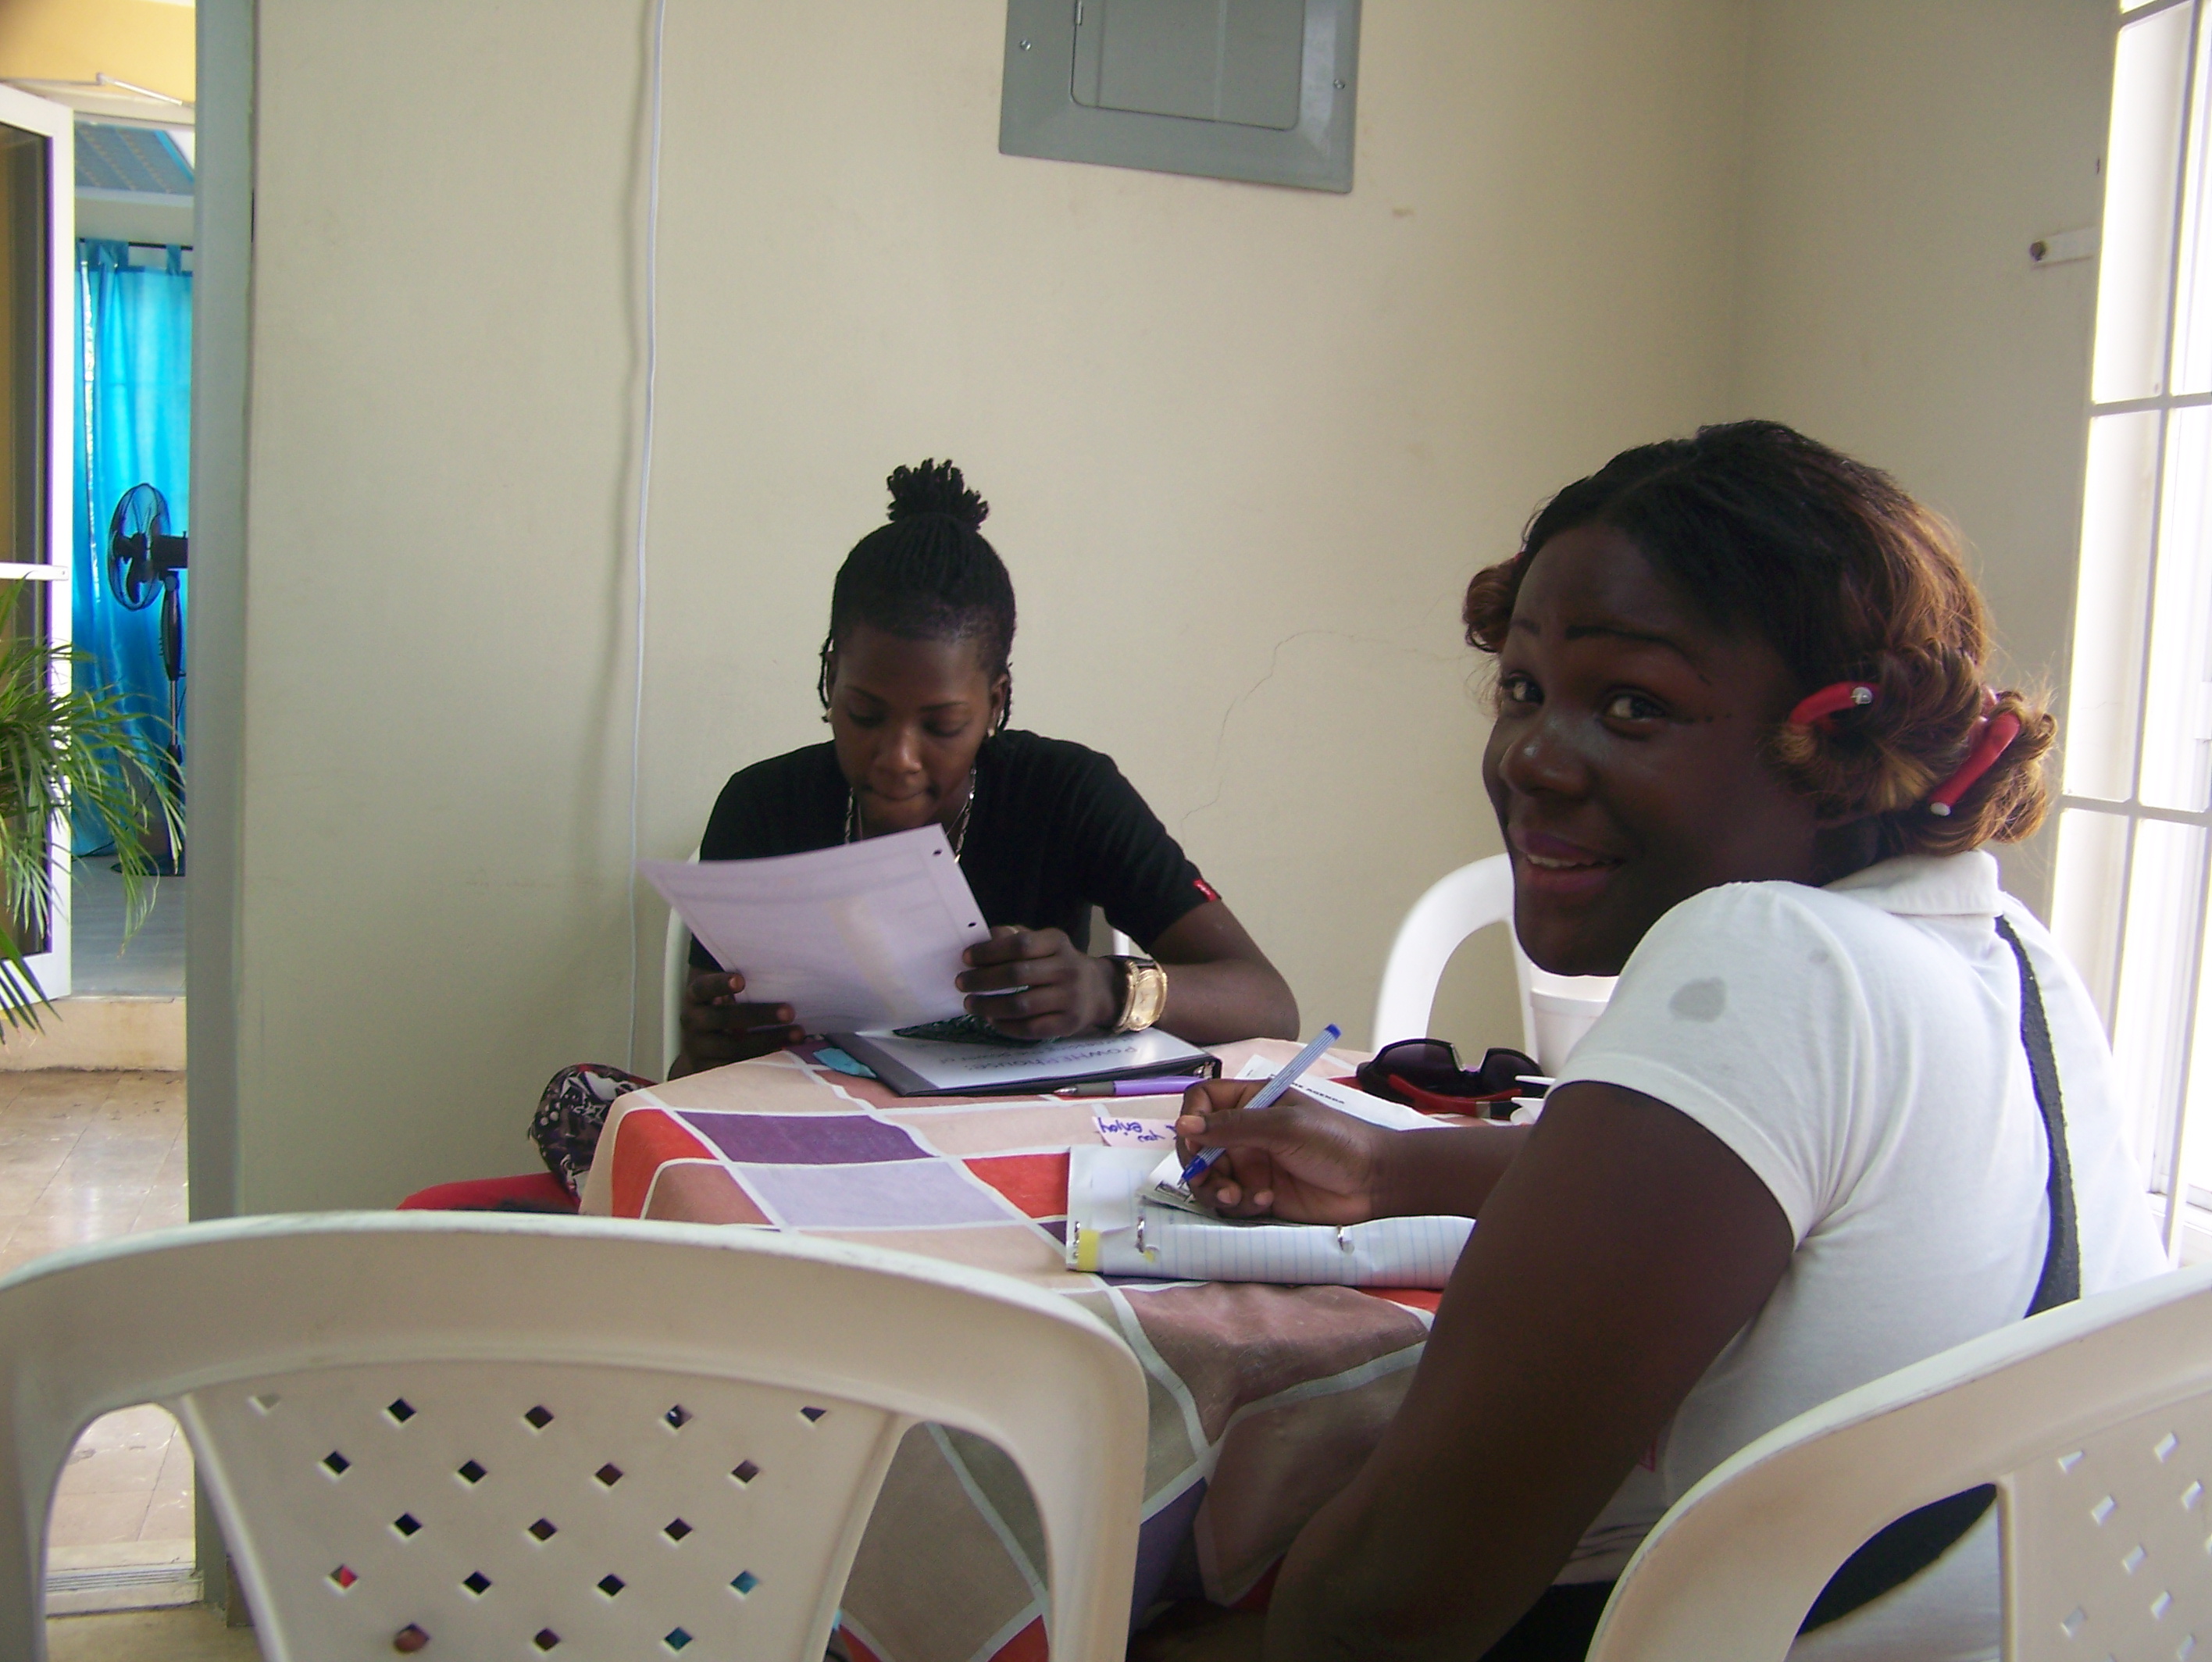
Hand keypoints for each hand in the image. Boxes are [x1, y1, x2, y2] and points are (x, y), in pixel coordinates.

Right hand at [671, 968, 803, 1076]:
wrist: (700, 1052)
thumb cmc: (722, 1012)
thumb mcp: (721, 996)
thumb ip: (738, 984)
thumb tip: (779, 966)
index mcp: (695, 998)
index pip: (703, 988)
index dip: (720, 984)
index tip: (741, 980)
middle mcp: (692, 1022)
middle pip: (723, 1019)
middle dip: (759, 1015)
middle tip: (789, 1011)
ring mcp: (699, 1049)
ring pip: (733, 1047)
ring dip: (768, 1040)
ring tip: (797, 1033)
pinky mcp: (709, 1071)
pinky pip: (737, 1067)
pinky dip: (762, 1060)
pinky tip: (784, 1053)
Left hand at [957, 927, 1119, 1038]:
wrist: (1098, 991)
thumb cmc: (1059, 964)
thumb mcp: (1044, 943)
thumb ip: (1016, 937)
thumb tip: (984, 938)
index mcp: (1058, 943)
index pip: (1020, 944)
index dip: (990, 951)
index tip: (966, 958)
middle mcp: (1067, 969)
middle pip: (1017, 975)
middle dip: (982, 980)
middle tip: (961, 983)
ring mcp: (1070, 998)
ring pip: (1020, 1005)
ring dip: (989, 1006)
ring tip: (971, 1004)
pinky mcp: (1068, 1024)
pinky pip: (1030, 1028)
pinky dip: (1005, 1025)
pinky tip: (992, 1019)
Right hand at [1174, 1079, 1393, 1224]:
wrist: (1372, 1182)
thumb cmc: (1335, 1141)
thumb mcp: (1283, 1127)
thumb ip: (1232, 1127)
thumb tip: (1183, 1126)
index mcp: (1250, 1102)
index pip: (1202, 1101)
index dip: (1191, 1119)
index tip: (1193, 1141)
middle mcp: (1244, 1133)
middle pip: (1196, 1146)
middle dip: (1199, 1165)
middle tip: (1212, 1179)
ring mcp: (1250, 1165)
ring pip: (1208, 1178)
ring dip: (1216, 1190)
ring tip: (1238, 1198)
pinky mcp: (1258, 1194)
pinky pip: (1230, 1202)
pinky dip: (1240, 1204)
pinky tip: (1266, 1201)